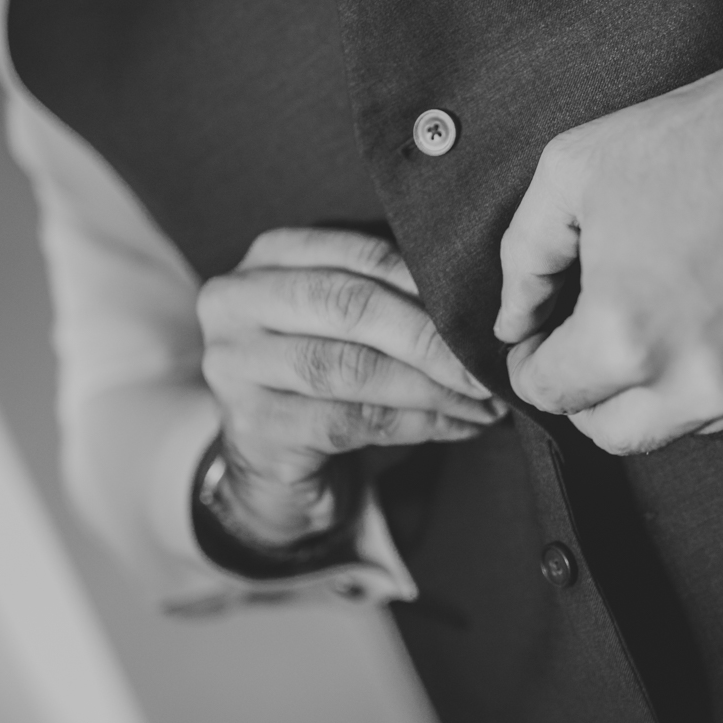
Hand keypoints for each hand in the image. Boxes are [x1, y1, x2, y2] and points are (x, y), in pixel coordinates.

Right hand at [198, 228, 503, 545]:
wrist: (273, 468)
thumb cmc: (323, 378)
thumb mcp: (343, 323)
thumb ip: (390, 298)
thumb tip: (478, 301)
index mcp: (267, 258)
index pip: (359, 254)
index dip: (427, 283)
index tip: (483, 313)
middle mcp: (236, 303)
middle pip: (349, 306)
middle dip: (430, 338)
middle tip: (487, 365)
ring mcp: (235, 367)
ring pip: (349, 367)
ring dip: (431, 386)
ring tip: (483, 400)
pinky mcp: (255, 428)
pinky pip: (350, 421)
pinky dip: (417, 423)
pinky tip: (458, 425)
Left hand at [495, 10, 722, 454]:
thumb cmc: (703, 137)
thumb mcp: (574, 170)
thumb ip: (522, 259)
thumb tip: (513, 324)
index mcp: (627, 336)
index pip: (549, 395)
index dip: (532, 363)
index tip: (541, 339)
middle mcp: (697, 383)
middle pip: (610, 434)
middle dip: (588, 391)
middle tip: (593, 336)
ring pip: (680, 426)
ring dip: (660, 386)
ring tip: (674, 305)